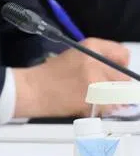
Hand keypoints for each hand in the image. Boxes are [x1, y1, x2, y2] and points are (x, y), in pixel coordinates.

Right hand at [13, 39, 129, 118]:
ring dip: (109, 99)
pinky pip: (109, 107)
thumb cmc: (49, 74)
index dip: (120, 65)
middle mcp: (97, 62)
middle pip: (123, 78)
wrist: (31, 90)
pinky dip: (102, 109)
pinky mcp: (94, 100)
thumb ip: (98, 60)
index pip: (122, 54)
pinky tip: (86, 104)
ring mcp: (97, 81)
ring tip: (90, 97)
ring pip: (118, 95)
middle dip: (114, 85)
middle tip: (98, 88)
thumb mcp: (75, 56)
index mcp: (91, 46)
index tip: (113, 72)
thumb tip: (119, 72)